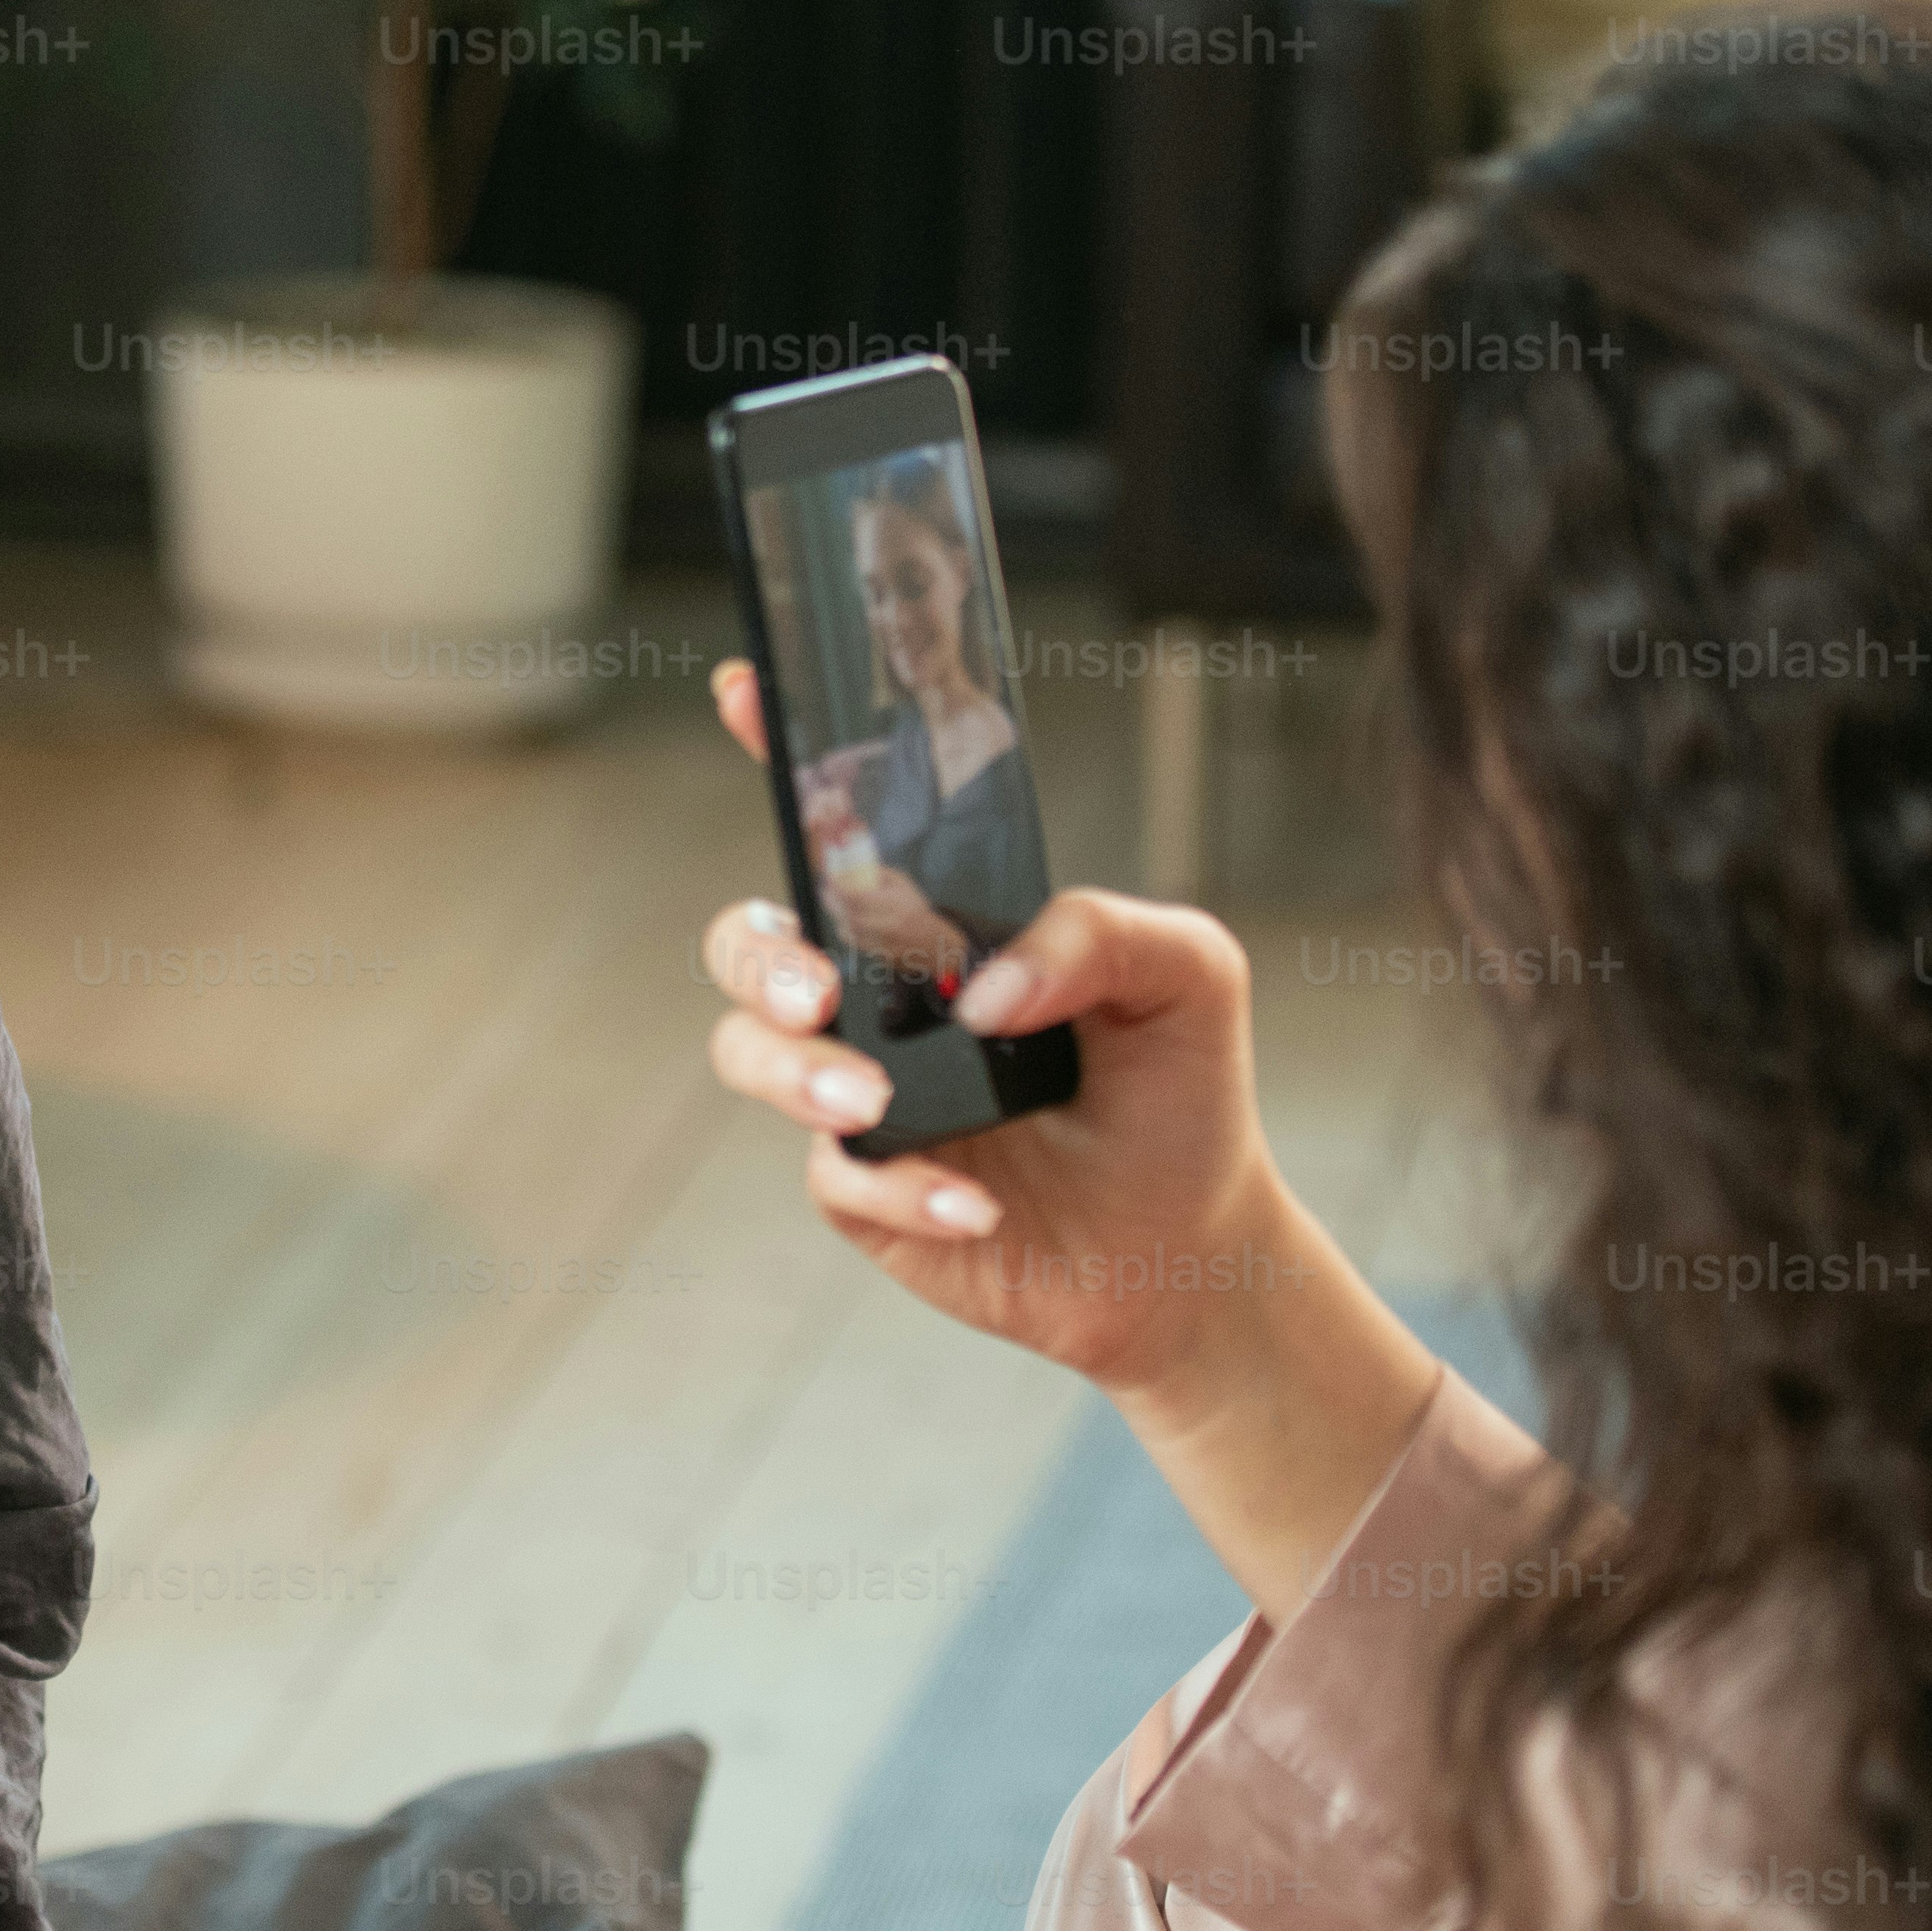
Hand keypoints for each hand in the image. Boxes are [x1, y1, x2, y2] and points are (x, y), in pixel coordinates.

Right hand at [697, 664, 1439, 1621]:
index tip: (743, 686)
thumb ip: (1103, 932)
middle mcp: (878, 994)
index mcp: (938, 919)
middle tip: (820, 987)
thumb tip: (987, 987)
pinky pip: (832, 1175)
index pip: (839, 819)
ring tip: (873, 1102)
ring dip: (796, 1072)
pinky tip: (974, 1198)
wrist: (1186, 1244)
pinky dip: (898, 1185)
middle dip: (757, 954)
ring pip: (749, 1051)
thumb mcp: (1188, 976)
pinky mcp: (864, 1187)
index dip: (777, 747)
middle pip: (749, 937)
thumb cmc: (1178, 1089)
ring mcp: (858, 1086)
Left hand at [817, 857, 964, 979]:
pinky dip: (844, 929)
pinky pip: (853, 941)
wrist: (932, 942)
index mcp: (895, 905)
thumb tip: (857, 865)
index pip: (858, 896)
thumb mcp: (905, 885)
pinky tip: (844, 919)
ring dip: (836, 915)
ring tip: (832, 903)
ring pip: (848, 929)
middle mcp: (887, 925)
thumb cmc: (916, 910)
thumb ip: (882, 874)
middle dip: (832, 902)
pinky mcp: (877, 954)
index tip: (830, 879)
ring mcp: (882, 943)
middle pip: (849, 914)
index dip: (839, 888)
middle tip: (825, 891)